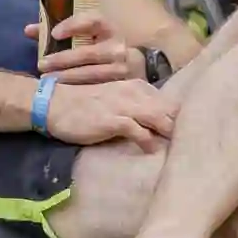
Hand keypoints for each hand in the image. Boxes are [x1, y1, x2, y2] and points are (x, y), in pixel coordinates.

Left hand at [22, 13, 133, 86]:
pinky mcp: (122, 85)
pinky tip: (65, 93)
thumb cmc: (100, 44)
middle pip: (88, 53)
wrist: (132, 63)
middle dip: (62, 60)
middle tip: (41, 65)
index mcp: (107, 27)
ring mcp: (122, 67)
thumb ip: (57, 30)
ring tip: (48, 81)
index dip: (73, 25)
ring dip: (68, 78)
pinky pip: (99, 89)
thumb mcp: (85, 32)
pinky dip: (80, 91)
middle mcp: (117, 46)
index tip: (54, 33)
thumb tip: (28, 30)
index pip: (92, 20)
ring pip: (93, 74)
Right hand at [43, 78, 176, 150]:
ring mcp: (124, 106)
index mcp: (135, 86)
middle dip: (179, 126)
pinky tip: (150, 150)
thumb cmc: (82, 104)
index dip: (176, 117)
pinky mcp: (113, 120)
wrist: (53, 104)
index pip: (167, 101)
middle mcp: (133, 93)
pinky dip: (148, 142)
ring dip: (167, 133)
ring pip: (158, 118)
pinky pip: (140, 132)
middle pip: (168, 110)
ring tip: (173, 148)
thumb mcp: (113, 98)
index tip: (184, 131)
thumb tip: (154, 122)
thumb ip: (134, 105)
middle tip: (185, 144)